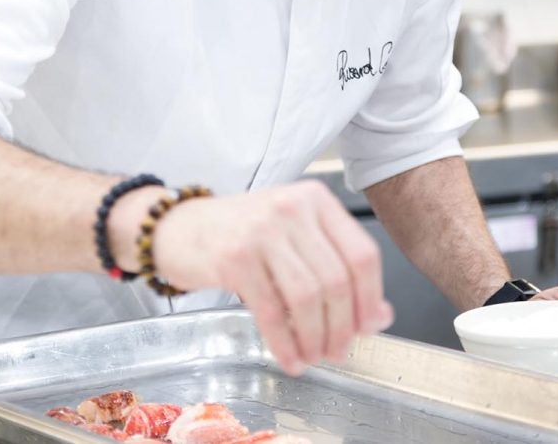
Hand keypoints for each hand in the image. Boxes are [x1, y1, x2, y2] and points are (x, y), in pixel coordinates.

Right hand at [151, 180, 393, 375]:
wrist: (177, 227)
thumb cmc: (242, 234)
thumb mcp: (295, 238)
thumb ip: (338, 268)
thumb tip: (380, 316)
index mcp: (316, 200)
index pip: (362, 254)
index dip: (370, 299)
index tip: (369, 328)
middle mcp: (292, 208)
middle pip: (337, 280)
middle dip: (343, 326)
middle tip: (339, 351)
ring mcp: (262, 231)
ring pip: (308, 297)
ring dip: (316, 338)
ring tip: (314, 356)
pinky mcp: (234, 257)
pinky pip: (271, 311)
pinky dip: (285, 342)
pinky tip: (289, 358)